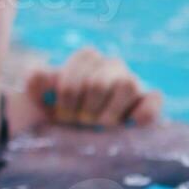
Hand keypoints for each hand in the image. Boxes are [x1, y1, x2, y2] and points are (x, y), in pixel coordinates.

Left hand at [26, 48, 162, 128]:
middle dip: (84, 109)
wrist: (65, 131)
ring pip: (127, 85)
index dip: (67, 94)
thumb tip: (41, 73)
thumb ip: (34, 80)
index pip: (80, 66)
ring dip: (108, 114)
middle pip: (99, 82)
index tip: (58, 112)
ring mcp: (132, 82)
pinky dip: (143, 113)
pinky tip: (128, 124)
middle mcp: (111, 64)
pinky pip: (154, 100)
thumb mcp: (36, 96)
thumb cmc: (52, 110)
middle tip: (77, 123)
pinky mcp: (148, 101)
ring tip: (98, 126)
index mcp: (86, 57)